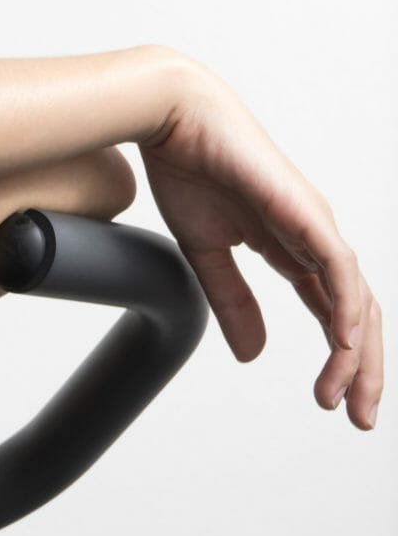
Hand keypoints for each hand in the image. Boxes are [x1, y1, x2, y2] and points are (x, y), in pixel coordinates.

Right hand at [140, 57, 381, 429]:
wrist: (172, 118)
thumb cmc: (187, 169)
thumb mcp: (205, 253)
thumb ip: (232, 301)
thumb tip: (254, 353)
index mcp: (294, 248)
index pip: (333, 312)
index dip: (340, 359)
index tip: (332, 403)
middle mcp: (316, 239)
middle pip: (357, 314)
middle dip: (363, 369)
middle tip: (358, 417)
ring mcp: (315, 224)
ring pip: (356, 299)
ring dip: (356, 353)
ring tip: (342, 394)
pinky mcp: (305, 213)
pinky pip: (339, 270)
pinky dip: (346, 310)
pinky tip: (345, 344)